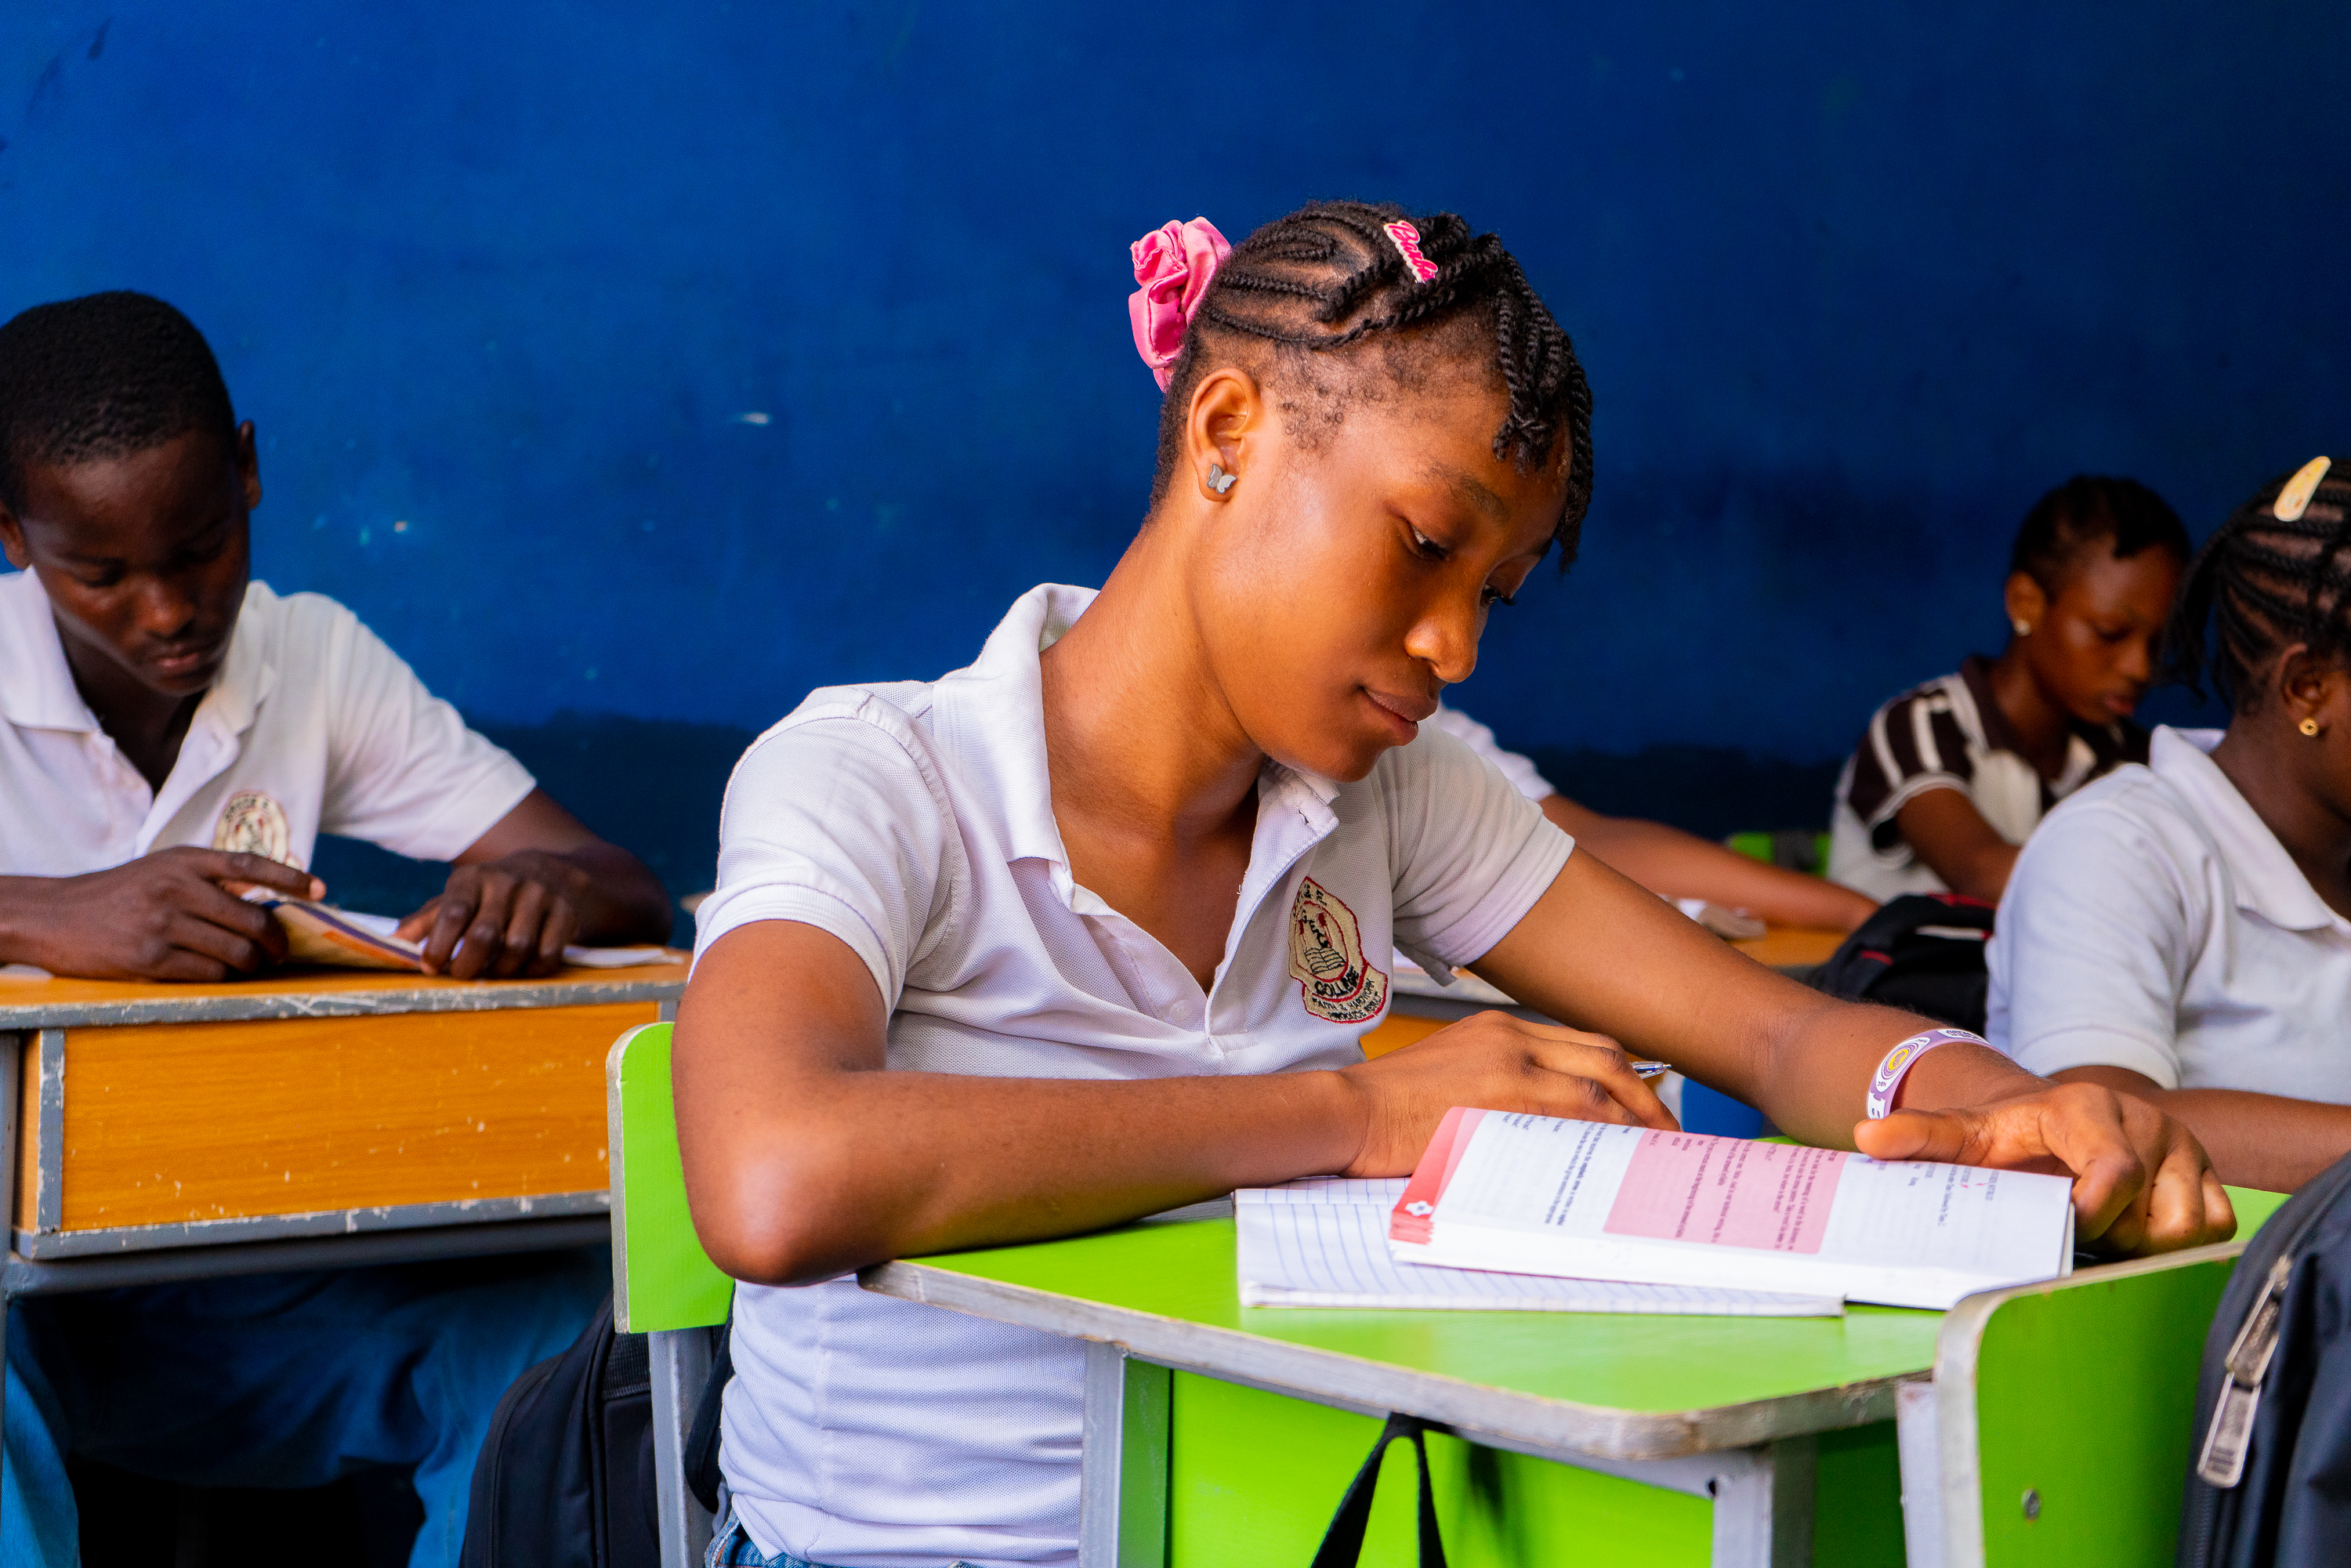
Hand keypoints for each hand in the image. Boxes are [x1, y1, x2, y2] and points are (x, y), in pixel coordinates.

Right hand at [0, 850, 322, 980]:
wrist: (55, 916)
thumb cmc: (119, 894)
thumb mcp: (161, 870)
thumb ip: (208, 879)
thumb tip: (267, 903)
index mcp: (183, 861)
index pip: (250, 864)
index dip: (290, 878)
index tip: (320, 891)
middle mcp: (176, 889)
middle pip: (252, 921)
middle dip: (276, 942)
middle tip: (280, 952)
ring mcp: (163, 925)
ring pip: (236, 954)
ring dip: (251, 965)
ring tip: (250, 965)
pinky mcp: (150, 960)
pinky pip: (209, 976)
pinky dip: (222, 979)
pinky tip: (217, 974)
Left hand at [396, 850, 590, 978]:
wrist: (554, 872)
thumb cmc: (492, 894)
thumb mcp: (458, 897)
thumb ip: (425, 922)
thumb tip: (387, 945)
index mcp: (473, 879)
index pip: (452, 912)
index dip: (439, 944)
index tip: (431, 967)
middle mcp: (506, 882)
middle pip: (484, 935)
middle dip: (469, 965)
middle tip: (463, 976)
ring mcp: (539, 895)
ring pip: (518, 948)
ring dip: (502, 971)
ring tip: (494, 973)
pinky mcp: (566, 911)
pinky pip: (548, 954)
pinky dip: (532, 971)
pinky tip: (523, 969)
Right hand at [1335, 1010, 1677, 1176]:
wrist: (1346, 1111)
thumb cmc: (1388, 1104)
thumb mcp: (1452, 1072)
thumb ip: (1502, 1083)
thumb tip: (1550, 1120)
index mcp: (1499, 1028)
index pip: (1584, 1044)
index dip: (1627, 1076)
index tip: (1645, 1105)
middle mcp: (1510, 1039)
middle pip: (1605, 1059)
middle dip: (1646, 1098)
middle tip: (1666, 1134)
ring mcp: (1507, 1069)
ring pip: (1596, 1089)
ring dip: (1634, 1123)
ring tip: (1653, 1155)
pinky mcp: (1499, 1102)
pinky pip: (1569, 1120)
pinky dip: (1601, 1138)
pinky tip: (1615, 1161)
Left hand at [1856, 1079, 2235, 1253]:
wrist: (2047, 1124)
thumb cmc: (2005, 1138)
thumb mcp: (1961, 1134)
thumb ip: (1918, 1136)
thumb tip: (1867, 1137)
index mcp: (2088, 1110)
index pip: (2113, 1174)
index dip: (2092, 1214)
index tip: (2063, 1226)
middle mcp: (2147, 1124)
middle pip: (2153, 1214)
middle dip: (2113, 1236)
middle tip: (2074, 1227)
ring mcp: (2185, 1150)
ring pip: (2189, 1227)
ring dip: (2147, 1244)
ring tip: (2104, 1230)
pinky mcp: (2211, 1176)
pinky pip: (2218, 1226)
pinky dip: (2181, 1243)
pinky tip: (2138, 1234)